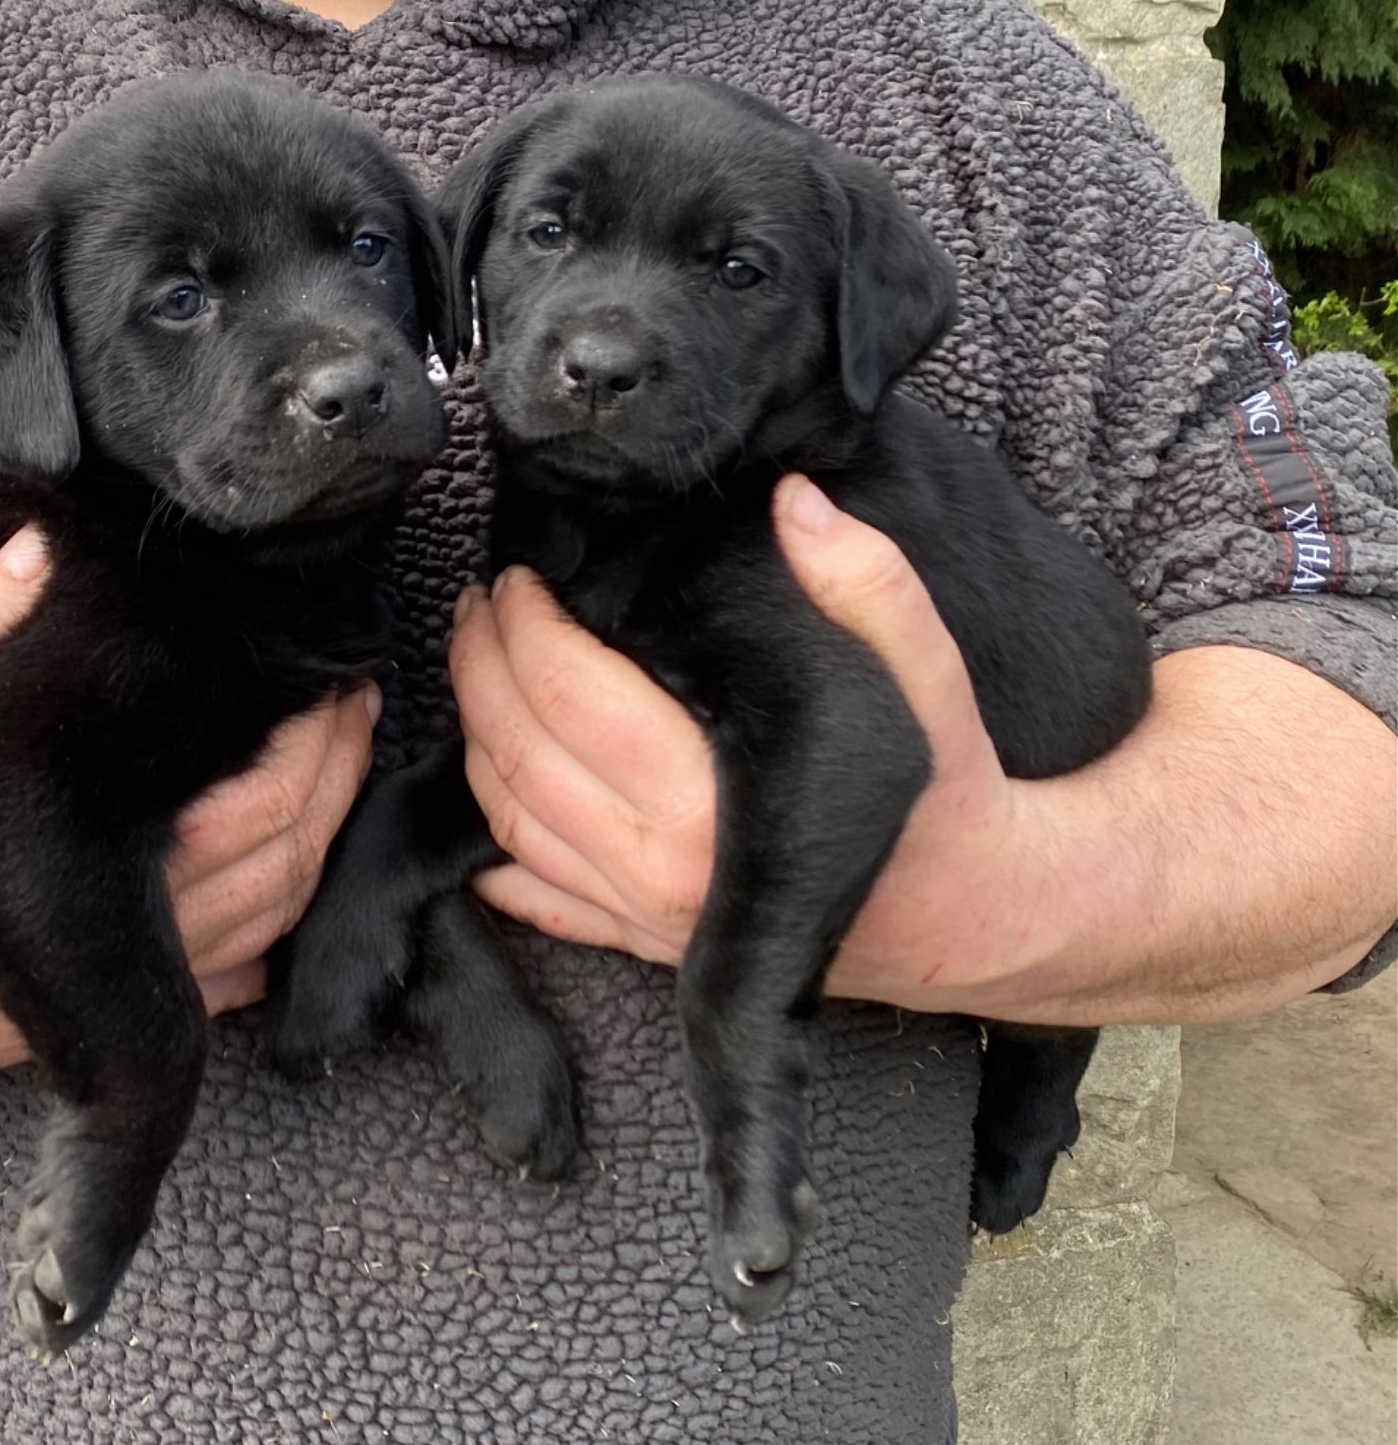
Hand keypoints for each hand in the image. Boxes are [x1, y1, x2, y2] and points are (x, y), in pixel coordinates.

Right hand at [0, 529, 376, 1100]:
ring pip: (264, 937)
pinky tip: (278, 887)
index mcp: (83, 870)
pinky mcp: (89, 1031)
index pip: (255, 808)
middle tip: (354, 713)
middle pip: (283, 871)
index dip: (314, 747)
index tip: (336, 684)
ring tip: (333, 781)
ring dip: (315, 857)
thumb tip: (33, 550)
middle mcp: (115, 953)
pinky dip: (266, 940)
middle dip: (335, 787)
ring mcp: (108, 1002)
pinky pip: (215, 995)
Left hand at [449, 476, 1053, 1004]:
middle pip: (517, 751)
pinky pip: (536, 897)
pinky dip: (493, 844)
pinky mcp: (644, 946)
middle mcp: (660, 869)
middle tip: (480, 603)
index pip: (567, 691)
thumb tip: (793, 499)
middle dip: (480, 666)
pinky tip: (484, 788)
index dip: (525, 622)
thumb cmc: (944, 792)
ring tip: (477, 667)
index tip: (520, 572)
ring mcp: (643, 918)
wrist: (971, 922)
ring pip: (508, 821)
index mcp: (710, 799)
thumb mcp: (926, 677)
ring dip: (473, 738)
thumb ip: (866, 583)